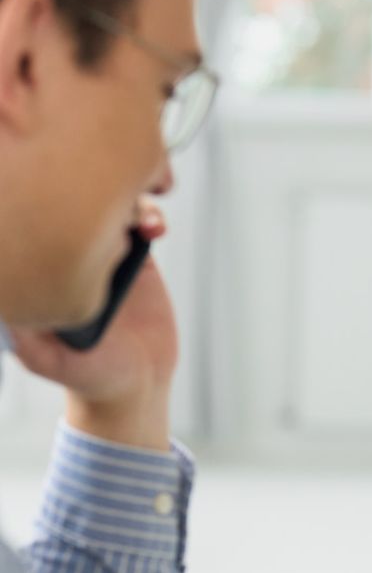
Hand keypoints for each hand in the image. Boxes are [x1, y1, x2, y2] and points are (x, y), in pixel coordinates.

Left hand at [9, 201, 176, 450]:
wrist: (138, 382)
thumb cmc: (88, 375)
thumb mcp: (48, 361)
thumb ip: (27, 338)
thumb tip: (8, 312)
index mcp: (42, 270)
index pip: (41, 220)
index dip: (54, 202)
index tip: (72, 207)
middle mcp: (68, 255)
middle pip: (73, 201)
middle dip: (95, 190)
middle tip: (115, 207)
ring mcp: (104, 253)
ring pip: (111, 205)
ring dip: (128, 201)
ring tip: (143, 223)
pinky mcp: (137, 258)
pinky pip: (142, 222)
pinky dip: (149, 215)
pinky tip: (154, 229)